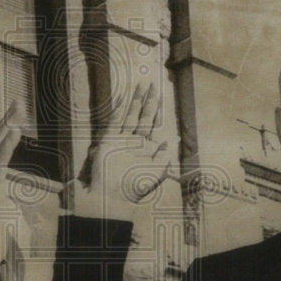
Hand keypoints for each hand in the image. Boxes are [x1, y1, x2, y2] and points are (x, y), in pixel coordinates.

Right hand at [0, 103, 25, 280]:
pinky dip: (6, 146)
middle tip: (17, 104)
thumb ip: (16, 212)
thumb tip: (22, 210)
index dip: (4, 137)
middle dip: (6, 124)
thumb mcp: (12, 225)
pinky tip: (14, 130)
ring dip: (6, 129)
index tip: (13, 121)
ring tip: (17, 111)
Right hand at [79, 82, 171, 219]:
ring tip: (140, 86)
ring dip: (135, 102)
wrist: (113, 195)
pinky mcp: (108, 141)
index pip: (154, 124)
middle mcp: (134, 141)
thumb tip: (172, 139)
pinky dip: (118, 112)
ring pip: (130, 116)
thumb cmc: (135, 186)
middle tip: (152, 84)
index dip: (157, 110)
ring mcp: (121, 140)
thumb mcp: (155, 173)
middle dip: (148, 101)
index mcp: (147, 148)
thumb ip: (164, 156)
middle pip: (143, 116)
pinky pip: (114, 123)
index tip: (160, 96)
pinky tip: (123, 101)